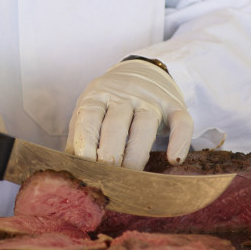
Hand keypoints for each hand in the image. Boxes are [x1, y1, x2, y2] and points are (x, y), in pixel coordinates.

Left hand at [66, 58, 192, 169]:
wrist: (143, 71)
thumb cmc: (110, 102)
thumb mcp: (91, 110)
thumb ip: (79, 136)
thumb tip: (69, 169)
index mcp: (97, 96)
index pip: (89, 118)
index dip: (86, 143)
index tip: (84, 167)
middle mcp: (123, 95)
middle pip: (116, 125)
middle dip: (110, 154)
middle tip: (107, 179)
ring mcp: (150, 100)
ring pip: (145, 126)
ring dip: (137, 154)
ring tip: (132, 179)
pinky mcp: (174, 106)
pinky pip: (181, 123)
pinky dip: (180, 140)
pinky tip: (174, 159)